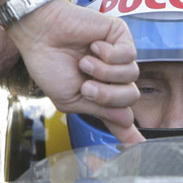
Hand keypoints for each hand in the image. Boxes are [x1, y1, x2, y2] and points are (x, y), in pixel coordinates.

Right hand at [4, 0, 144, 143]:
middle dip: (108, 96)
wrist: (40, 34)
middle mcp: (112, 77)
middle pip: (130, 98)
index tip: (141, 147)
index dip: (131, 133)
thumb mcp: (70, 99)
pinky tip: (94, 47)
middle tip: (86, 86)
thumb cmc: (49, 65)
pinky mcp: (120, 37)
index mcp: (100, 94)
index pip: (121, 115)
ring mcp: (118, 56)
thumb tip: (128, 121)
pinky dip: (108, 54)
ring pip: (131, 77)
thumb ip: (99, 111)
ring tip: (84, 63)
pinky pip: (129, 55)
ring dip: (104, 73)